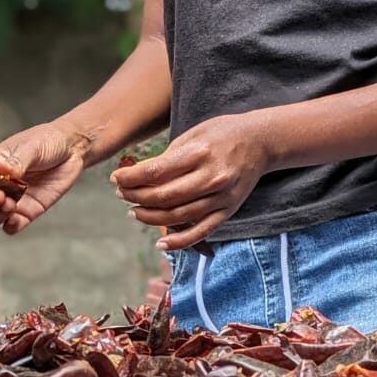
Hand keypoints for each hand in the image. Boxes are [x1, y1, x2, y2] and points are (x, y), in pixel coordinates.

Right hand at [0, 123, 85, 234]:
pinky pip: (11, 227)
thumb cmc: (46, 141)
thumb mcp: (30, 147)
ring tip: (11, 204)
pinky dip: (10, 226)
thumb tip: (0, 170)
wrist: (71, 150)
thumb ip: (16, 162)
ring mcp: (10, 200)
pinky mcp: (27, 211)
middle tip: (0, 195)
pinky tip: (17, 217)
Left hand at [111, 113, 273, 250]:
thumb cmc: (222, 133)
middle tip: (120, 194)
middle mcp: (210, 178)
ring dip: (150, 218)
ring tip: (133, 212)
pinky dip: (179, 242)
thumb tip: (139, 175)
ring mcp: (220, 198)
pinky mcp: (227, 211)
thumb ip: (168, 157)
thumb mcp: (192, 134)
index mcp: (199, 153)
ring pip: (178, 216)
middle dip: (135, 197)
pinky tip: (160, 243)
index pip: (156, 171)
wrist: (261, 141)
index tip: (115, 178)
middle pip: (164, 196)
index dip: (131, 178)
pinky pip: (200, 232)